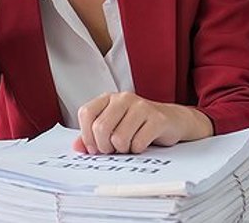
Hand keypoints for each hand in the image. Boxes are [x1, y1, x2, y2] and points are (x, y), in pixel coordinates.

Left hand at [73, 92, 212, 154]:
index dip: (86, 135)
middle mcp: (123, 98)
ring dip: (123, 149)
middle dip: (105, 147)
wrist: (172, 120)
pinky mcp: (156, 118)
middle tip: (113, 149)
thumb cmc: (139, 125)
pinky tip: (142, 143)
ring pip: (119, 138)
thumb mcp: (114, 127)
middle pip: (100, 128)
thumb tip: (77, 147)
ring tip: (129, 145)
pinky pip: (138, 143)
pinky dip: (137, 150)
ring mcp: (141, 106)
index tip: (94, 148)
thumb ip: (92, 136)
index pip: (86, 113)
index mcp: (109, 98)